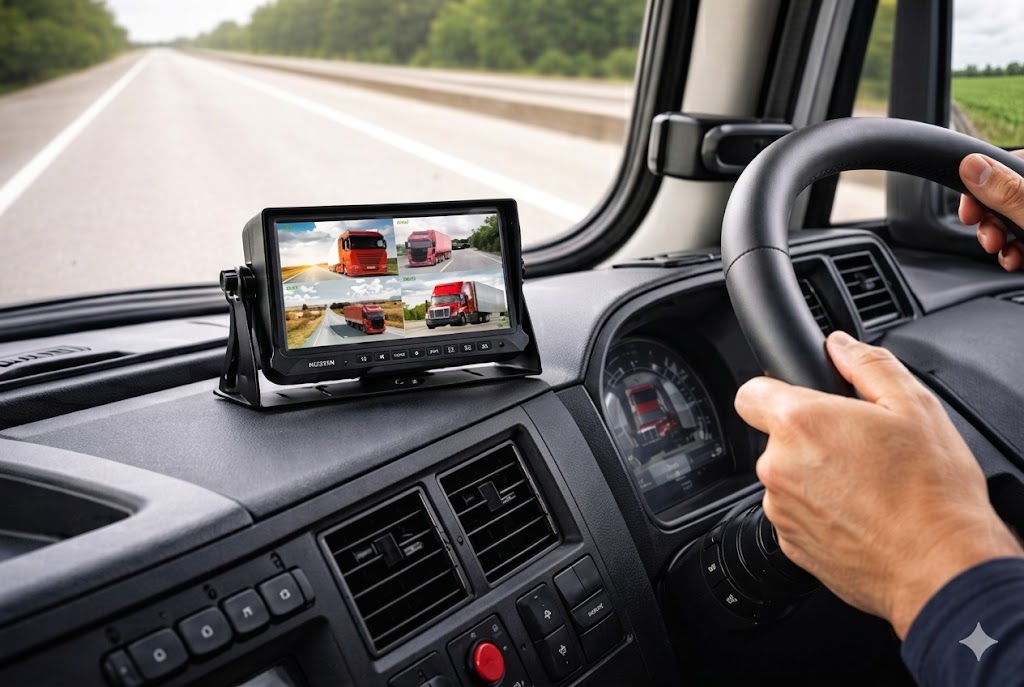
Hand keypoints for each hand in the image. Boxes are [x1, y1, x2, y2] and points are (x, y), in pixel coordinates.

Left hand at [734, 331, 1022, 637]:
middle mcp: (778, 466)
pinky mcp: (790, 544)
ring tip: (868, 484)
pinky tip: (862, 513)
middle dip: (810, 437)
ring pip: (787, 477)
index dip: (776, 390)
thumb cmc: (932, 493)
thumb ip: (868, 364)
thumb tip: (840, 345)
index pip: (751, 391)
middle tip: (859, 446)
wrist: (942, 568)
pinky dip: (821, 511)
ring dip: (816, 476)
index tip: (803, 399)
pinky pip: (796, 514)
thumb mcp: (914, 406)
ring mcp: (781, 509)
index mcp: (801, 423)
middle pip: (776, 437)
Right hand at [960, 151, 1023, 270]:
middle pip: (1006, 192)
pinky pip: (1022, 237)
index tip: (969, 206)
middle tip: (986, 234)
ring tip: (999, 251)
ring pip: (1012, 217)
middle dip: (989, 216)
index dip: (983, 181)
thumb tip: (970, 165)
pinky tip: (1013, 260)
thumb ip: (1007, 192)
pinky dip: (1013, 250)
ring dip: (998, 236)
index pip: (1009, 161)